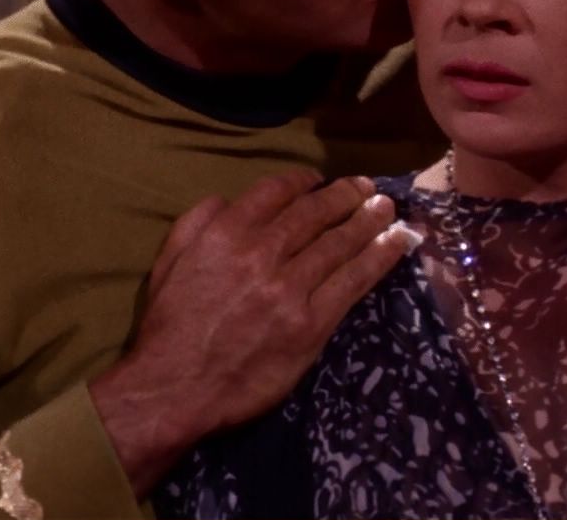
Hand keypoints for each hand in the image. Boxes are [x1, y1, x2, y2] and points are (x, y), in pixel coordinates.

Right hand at [89, 169, 412, 495]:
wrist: (175, 387)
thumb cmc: (170, 325)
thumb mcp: (170, 259)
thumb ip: (197, 221)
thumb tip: (228, 200)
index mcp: (227, 233)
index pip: (275, 192)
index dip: (303, 181)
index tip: (319, 179)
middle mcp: (262, 252)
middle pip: (315, 213)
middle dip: (345, 195)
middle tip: (366, 187)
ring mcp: (290, 288)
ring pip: (340, 243)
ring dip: (368, 220)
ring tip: (386, 209)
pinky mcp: (311, 323)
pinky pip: (352, 282)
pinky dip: (379, 258)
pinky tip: (396, 242)